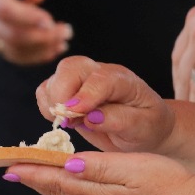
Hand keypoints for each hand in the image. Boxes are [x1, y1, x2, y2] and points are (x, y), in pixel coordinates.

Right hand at [0, 0, 70, 64]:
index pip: (3, 10)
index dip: (28, 18)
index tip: (51, 20)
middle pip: (9, 34)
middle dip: (41, 36)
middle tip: (67, 31)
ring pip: (13, 50)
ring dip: (42, 48)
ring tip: (64, 40)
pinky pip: (16, 55)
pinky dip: (36, 55)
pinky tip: (55, 48)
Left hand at [8, 151, 194, 194]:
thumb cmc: (167, 183)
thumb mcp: (132, 168)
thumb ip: (98, 167)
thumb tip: (65, 166)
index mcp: (98, 192)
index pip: (56, 180)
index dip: (31, 172)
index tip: (8, 166)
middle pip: (58, 191)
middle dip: (34, 179)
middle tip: (12, 168)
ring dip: (49, 186)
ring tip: (33, 176)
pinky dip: (68, 192)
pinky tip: (69, 188)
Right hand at [35, 55, 176, 154]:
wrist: (144, 127)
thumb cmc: (147, 126)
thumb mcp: (143, 127)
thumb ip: (119, 120)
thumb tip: (90, 117)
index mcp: (124, 81)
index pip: (101, 79)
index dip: (86, 95)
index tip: (76, 114)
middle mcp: (100, 74)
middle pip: (71, 67)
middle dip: (62, 94)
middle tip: (68, 122)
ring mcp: (82, 80)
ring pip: (55, 78)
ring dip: (53, 102)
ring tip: (69, 123)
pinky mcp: (68, 91)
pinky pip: (46, 91)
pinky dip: (47, 106)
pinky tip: (63, 121)